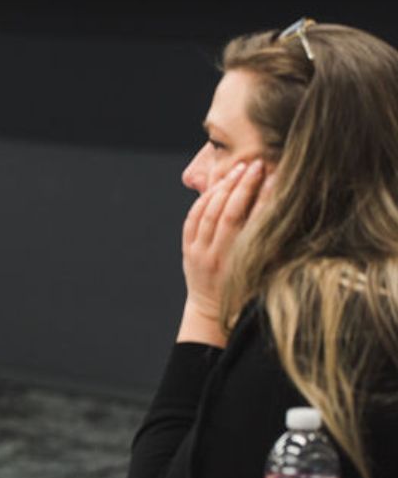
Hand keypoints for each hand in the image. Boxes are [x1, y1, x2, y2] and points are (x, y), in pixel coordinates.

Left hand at [179, 159, 268, 342]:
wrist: (213, 312)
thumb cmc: (247, 293)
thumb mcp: (266, 276)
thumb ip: (274, 251)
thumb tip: (290, 221)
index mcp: (241, 264)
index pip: (253, 224)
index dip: (264, 199)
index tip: (275, 179)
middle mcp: (217, 257)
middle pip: (229, 213)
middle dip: (243, 186)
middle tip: (256, 166)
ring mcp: (198, 253)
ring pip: (208, 212)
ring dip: (223, 188)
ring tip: (239, 170)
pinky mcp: (187, 250)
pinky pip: (192, 219)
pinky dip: (203, 200)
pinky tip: (217, 186)